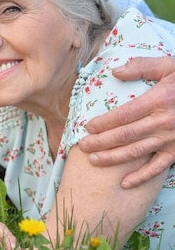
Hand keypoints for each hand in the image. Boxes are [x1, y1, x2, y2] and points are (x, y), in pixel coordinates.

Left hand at [79, 56, 174, 187]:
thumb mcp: (170, 66)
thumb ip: (143, 66)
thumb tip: (115, 72)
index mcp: (158, 101)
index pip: (124, 115)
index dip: (104, 122)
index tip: (88, 127)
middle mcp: (163, 123)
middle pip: (125, 135)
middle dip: (101, 142)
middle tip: (83, 146)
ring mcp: (171, 140)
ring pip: (136, 152)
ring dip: (113, 158)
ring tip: (93, 160)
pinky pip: (158, 167)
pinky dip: (141, 177)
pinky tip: (124, 183)